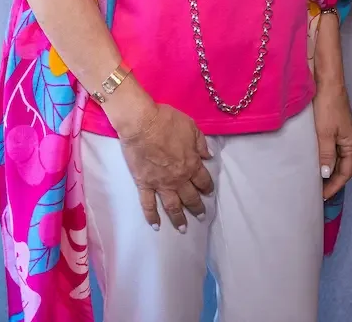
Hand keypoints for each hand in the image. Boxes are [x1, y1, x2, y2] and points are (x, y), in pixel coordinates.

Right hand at [119, 103, 213, 231]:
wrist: (142, 124)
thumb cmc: (167, 121)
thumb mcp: (191, 126)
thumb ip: (201, 143)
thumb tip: (209, 156)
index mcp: (191, 164)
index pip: (203, 180)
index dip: (207, 187)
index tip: (209, 193)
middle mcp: (179, 178)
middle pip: (190, 197)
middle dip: (197, 207)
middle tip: (201, 216)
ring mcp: (161, 184)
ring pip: (173, 206)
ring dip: (179, 219)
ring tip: (183, 229)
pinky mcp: (144, 184)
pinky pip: (148, 204)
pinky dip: (152, 217)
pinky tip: (156, 226)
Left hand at [313, 83, 351, 200]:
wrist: (326, 82)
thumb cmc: (328, 107)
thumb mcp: (325, 133)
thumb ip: (326, 155)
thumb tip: (326, 175)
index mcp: (351, 144)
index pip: (346, 172)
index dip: (335, 186)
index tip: (322, 196)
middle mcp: (349, 141)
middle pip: (342, 167)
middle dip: (332, 181)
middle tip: (317, 192)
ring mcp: (341, 134)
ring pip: (336, 158)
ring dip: (328, 170)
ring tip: (314, 181)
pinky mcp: (333, 127)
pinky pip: (330, 149)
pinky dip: (324, 158)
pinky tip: (314, 161)